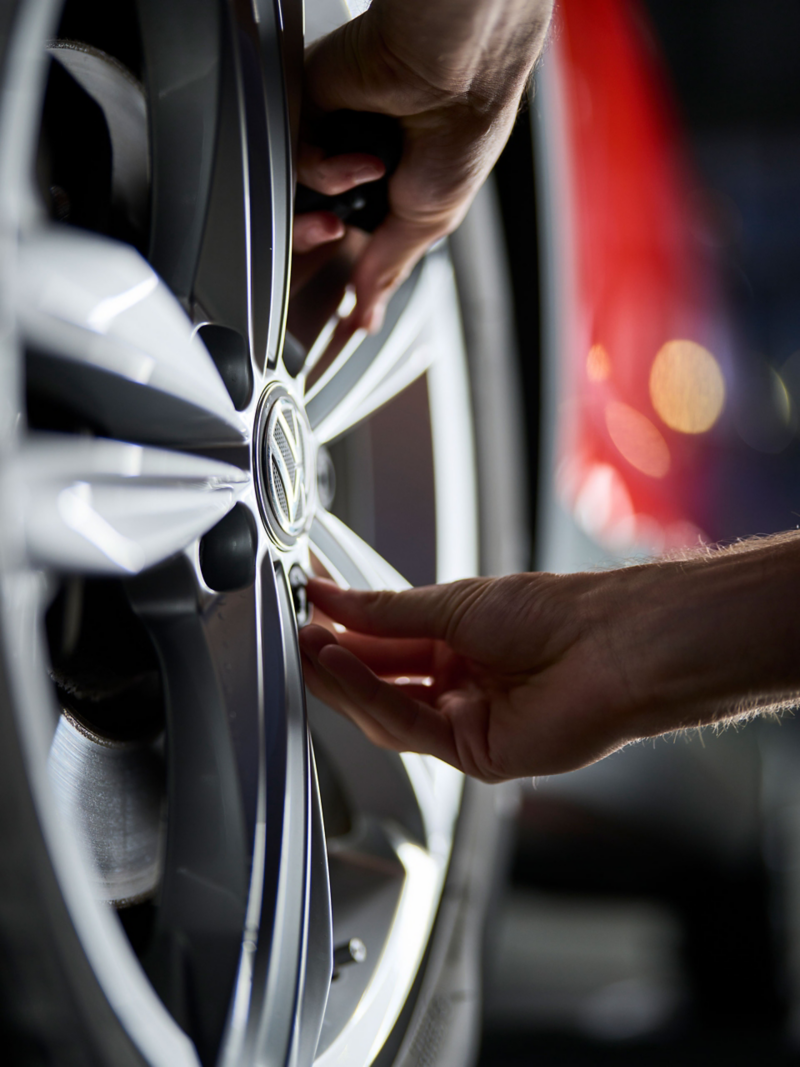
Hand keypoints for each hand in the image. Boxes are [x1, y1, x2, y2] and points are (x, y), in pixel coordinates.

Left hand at [293, 0, 553, 332]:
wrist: (456, 74)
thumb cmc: (463, 131)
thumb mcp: (430, 219)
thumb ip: (389, 266)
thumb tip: (368, 312)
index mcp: (390, 185)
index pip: (348, 235)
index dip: (342, 263)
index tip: (344, 304)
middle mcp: (355, 159)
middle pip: (310, 217)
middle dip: (321, 233)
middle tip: (336, 231)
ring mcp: (331, 133)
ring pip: (298, 192)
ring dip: (332, 194)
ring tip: (369, 177)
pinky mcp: (310, 105)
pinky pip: (298, 158)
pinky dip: (329, 167)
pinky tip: (361, 157)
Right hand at [300, 572, 644, 780]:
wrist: (611, 646)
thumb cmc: (555, 614)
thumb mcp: (455, 603)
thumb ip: (388, 612)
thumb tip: (334, 599)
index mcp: (458, 644)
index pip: (384, 642)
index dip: (344, 628)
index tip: (306, 608)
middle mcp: (458, 685)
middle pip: (379, 681)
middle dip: (334, 660)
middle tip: (294, 633)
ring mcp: (464, 721)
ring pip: (385, 710)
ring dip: (342, 679)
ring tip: (308, 646)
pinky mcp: (472, 753)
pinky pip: (407, 725)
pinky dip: (368, 696)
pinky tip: (340, 666)